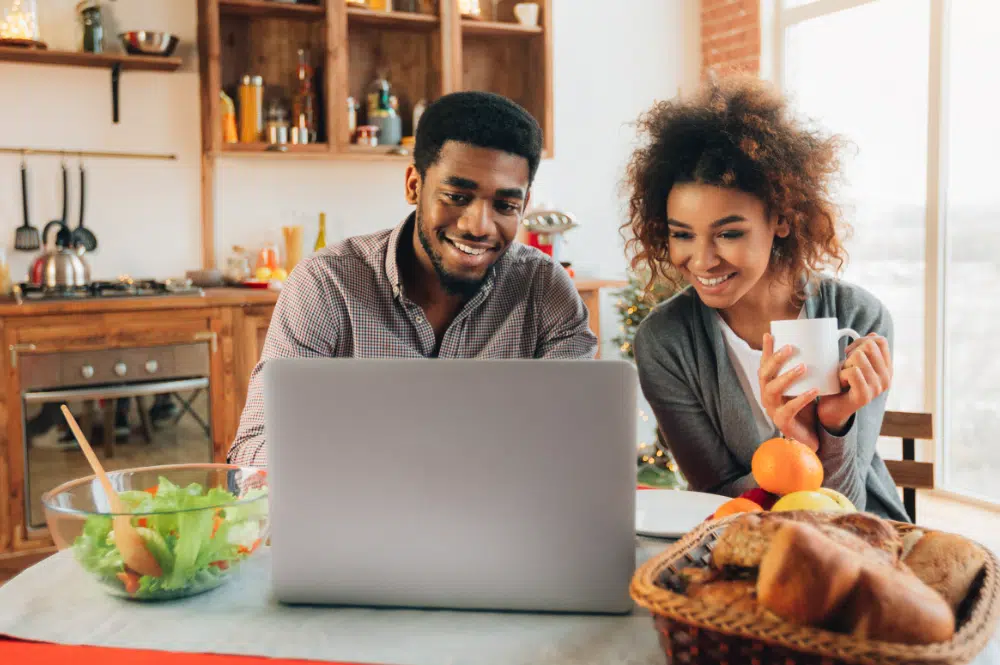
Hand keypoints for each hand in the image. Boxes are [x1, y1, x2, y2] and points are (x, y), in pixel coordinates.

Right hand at [759, 333, 819, 450]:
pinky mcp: (782, 422)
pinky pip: (789, 408)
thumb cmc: (806, 408)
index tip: (770, 334)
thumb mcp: (803, 387)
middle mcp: (766, 396)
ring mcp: (772, 409)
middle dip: (775, 360)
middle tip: (790, 348)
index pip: (764, 365)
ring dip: (787, 377)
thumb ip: (805, 372)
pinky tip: (814, 390)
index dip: (766, 350)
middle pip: (764, 375)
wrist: (810, 436)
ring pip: (772, 390)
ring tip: (803, 367)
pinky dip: (801, 398)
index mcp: (769, 386)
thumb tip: (818, 348)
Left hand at [816, 333, 891, 432]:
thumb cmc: (841, 382)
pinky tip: (841, 384)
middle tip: (845, 368)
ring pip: (859, 356)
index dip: (860, 341)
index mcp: (887, 368)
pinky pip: (853, 371)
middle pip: (869, 346)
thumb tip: (873, 335)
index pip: (880, 341)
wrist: (831, 409)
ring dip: (844, 365)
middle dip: (851, 353)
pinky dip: (841, 374)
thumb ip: (864, 349)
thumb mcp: (854, 362)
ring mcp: (877, 388)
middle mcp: (886, 378)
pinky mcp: (865, 396)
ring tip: (843, 377)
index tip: (850, 353)